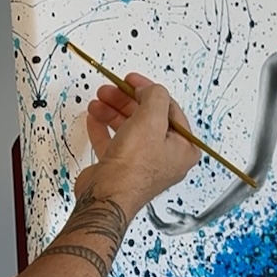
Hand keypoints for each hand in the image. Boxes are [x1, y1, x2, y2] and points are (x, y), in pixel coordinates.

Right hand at [80, 75, 199, 211]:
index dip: (149, 91)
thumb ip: (155, 97)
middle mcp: (165, 157)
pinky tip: (94, 118)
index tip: (132, 80)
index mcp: (182, 148)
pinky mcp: (122, 169)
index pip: (170, 110)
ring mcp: (143, 164)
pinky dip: (104, 129)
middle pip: (147, 118)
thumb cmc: (134, 166)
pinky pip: (114, 143)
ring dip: (112, 112)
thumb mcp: (151, 119)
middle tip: (111, 89)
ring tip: (98, 101)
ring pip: (129, 129)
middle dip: (126, 101)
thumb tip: (150, 89)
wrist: (107, 196)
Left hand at [147, 201, 202, 235]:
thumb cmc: (192, 220)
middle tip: (148, 204)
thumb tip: (166, 209)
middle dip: (151, 214)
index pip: (158, 226)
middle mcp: (168, 231)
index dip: (152, 220)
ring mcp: (167, 230)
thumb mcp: (186, 217)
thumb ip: (176, 214)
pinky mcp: (168, 227)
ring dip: (152, 214)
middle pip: (156, 224)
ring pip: (156, 222)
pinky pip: (158, 222)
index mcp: (172, 230)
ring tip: (149, 205)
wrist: (196, 225)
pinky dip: (155, 216)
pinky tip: (152, 210)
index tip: (147, 212)